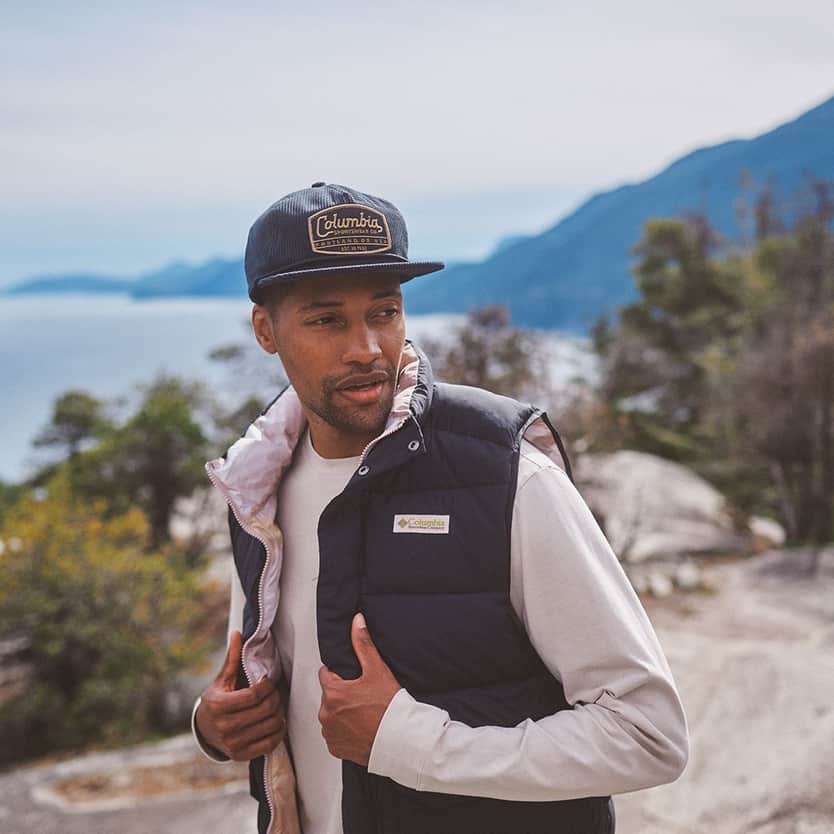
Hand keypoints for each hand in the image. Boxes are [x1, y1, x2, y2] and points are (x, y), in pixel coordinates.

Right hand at [195, 630, 285, 760]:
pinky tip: (276, 721)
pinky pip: (270, 744)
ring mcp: (233, 743)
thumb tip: (237, 633)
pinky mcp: (241, 755)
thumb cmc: (217, 700)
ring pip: (271, 725)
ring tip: (276, 705)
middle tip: (276, 692)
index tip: (269, 681)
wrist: (205, 730)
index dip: (268, 686)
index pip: (255, 695)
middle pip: (265, 710)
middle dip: (276, 697)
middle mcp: (225, 726)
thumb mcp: (222, 680)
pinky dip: (278, 731)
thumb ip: (232, 658)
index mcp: (219, 705)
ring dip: (279, 713)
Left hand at [318, 612, 401, 765]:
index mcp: (333, 693)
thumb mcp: (377, 670)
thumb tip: (356, 621)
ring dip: (341, 713)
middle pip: (329, 695)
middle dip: (342, 694)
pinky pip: (335, 735)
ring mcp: (330, 733)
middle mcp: (326, 714)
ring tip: (363, 713)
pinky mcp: (336, 749)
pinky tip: (360, 728)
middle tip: (362, 696)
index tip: (354, 679)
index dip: (341, 675)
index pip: (326, 674)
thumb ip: (363, 644)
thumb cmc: (389, 707)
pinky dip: (344, 731)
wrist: (400, 740)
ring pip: (331, 715)